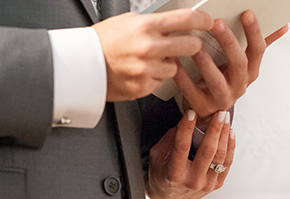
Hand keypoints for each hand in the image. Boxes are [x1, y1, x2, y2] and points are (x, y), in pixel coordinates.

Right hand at [93, 10, 213, 101]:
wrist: (82, 66)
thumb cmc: (102, 42)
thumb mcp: (127, 22)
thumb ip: (153, 23)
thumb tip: (176, 22)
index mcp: (146, 27)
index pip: (186, 19)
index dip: (203, 20)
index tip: (208, 22)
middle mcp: (149, 47)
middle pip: (191, 46)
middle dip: (192, 45)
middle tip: (187, 45)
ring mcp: (146, 69)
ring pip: (175, 68)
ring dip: (168, 65)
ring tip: (149, 60)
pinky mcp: (142, 87)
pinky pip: (159, 82)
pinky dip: (153, 78)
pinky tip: (140, 72)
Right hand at [146, 109, 233, 198]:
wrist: (169, 198)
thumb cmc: (162, 175)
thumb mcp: (157, 156)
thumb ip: (169, 139)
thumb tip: (184, 122)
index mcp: (174, 174)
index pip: (182, 146)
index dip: (187, 127)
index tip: (191, 113)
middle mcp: (192, 180)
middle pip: (208, 151)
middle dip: (215, 129)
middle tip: (219, 113)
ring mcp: (206, 184)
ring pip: (220, 156)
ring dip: (225, 135)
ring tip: (226, 120)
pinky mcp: (215, 185)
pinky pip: (227, 164)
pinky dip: (230, 147)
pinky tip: (230, 134)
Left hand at [176, 10, 287, 121]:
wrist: (207, 111)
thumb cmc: (223, 80)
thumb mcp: (241, 64)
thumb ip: (256, 45)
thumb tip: (283, 26)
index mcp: (250, 72)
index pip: (258, 50)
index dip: (254, 32)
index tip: (247, 13)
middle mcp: (239, 86)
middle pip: (239, 63)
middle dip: (229, 42)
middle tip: (216, 23)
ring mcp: (221, 99)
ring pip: (216, 80)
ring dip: (206, 62)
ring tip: (195, 46)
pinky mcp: (203, 107)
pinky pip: (191, 92)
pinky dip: (182, 77)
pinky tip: (175, 64)